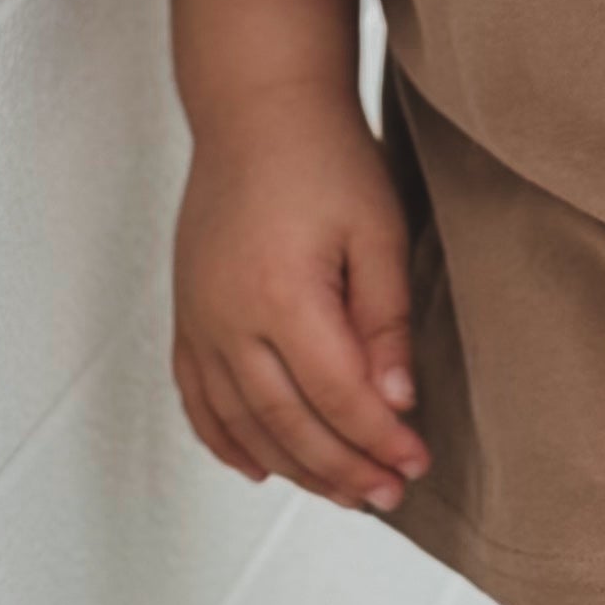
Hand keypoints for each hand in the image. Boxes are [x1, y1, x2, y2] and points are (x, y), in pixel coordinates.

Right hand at [170, 90, 432, 507]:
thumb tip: (397, 403)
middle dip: (343, 468)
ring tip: (344, 492)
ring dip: (293, 467)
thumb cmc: (325, 159)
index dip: (379, 440)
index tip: (417, 463)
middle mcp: (228, 319)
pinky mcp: (187, 315)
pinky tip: (260, 468)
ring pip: (241, 424)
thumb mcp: (379, 232)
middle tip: (388, 494)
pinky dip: (226, 441)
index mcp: (281, 296)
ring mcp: (199, 320)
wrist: (258, 110)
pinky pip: (198, 398)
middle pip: (287, 423)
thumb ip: (386, 321)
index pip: (337, 397)